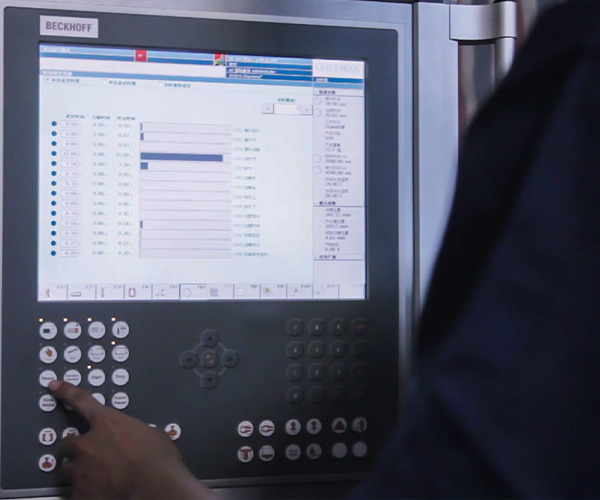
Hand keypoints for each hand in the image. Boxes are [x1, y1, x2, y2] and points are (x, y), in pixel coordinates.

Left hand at [48, 380, 215, 498]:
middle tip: (89, 455)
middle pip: (67, 444)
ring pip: (66, 470)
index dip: (67, 392)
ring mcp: (81, 470)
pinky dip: (85, 491)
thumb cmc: (158, 457)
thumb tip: (138, 440)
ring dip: (77, 470)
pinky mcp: (81, 494)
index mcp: (107, 423)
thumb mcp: (152, 435)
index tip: (54, 386)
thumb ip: (136, 433)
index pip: (82, 401)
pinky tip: (99, 492)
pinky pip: (76, 491)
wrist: (154, 487)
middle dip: (76, 448)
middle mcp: (88, 444)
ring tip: (92, 476)